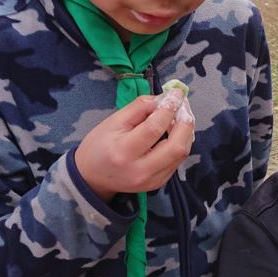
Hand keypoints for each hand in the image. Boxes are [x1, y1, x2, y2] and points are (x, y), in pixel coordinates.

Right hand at [74, 87, 193, 201]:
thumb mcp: (114, 121)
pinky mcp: (158, 183)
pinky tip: (174, 132)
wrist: (92, 176)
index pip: (154, 128)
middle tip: (183, 106)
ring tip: (180, 116)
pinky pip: (177, 161)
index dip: (169, 108)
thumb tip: (164, 98)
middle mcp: (140, 170)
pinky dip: (180, 143)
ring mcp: (151, 180)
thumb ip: (140, 107)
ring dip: (186, 132)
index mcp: (123, 151)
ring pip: (181, 154)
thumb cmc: (99, 145)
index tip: (176, 93)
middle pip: (176, 147)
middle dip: (185, 123)